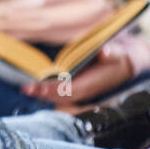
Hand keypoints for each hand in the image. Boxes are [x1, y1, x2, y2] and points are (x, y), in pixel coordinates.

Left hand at [20, 46, 134, 106]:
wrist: (123, 66)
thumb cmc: (117, 58)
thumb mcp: (117, 53)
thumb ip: (112, 53)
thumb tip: (105, 51)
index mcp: (91, 85)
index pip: (69, 89)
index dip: (54, 89)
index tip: (39, 87)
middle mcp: (83, 92)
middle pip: (60, 96)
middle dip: (43, 93)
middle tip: (26, 89)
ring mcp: (78, 93)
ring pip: (57, 97)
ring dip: (42, 94)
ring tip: (27, 89)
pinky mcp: (75, 90)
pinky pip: (58, 93)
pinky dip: (46, 91)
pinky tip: (34, 88)